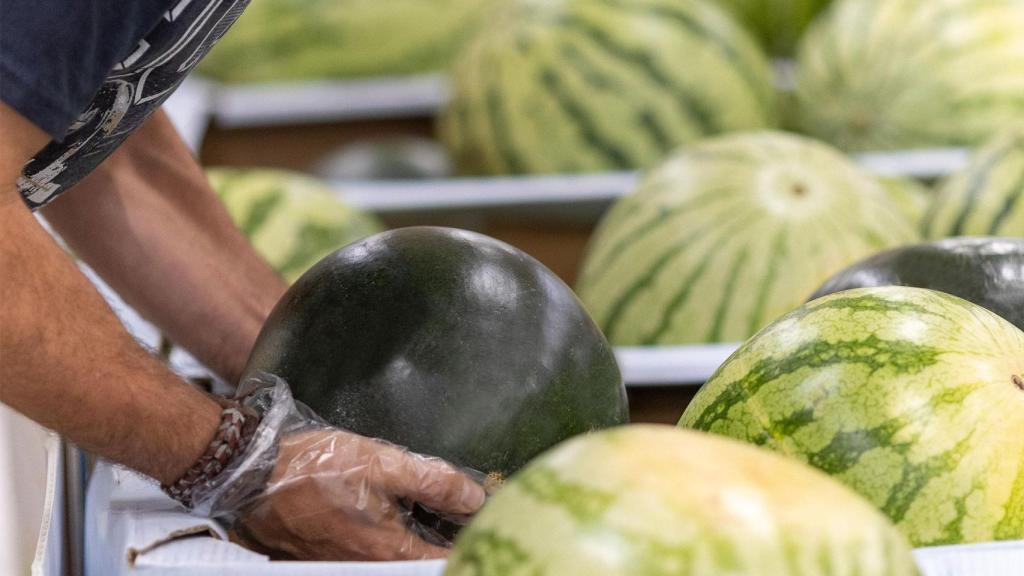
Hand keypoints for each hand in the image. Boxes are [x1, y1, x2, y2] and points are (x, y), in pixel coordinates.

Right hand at [237, 428, 485, 560]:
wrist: (251, 472)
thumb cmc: (314, 466)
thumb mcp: (382, 462)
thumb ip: (433, 481)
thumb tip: (473, 497)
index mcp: (387, 550)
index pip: (444, 560)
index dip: (468, 542)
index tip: (484, 523)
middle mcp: (366, 565)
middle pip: (418, 562)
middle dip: (442, 540)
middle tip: (459, 515)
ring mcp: (342, 564)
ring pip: (393, 559)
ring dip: (414, 539)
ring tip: (429, 512)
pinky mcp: (324, 557)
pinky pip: (366, 553)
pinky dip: (384, 538)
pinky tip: (388, 512)